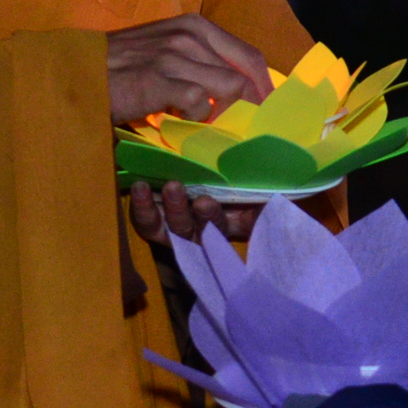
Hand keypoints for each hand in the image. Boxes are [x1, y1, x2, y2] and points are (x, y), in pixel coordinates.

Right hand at [107, 14, 270, 127]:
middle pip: (245, 73)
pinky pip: (200, 101)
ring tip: (207, 126)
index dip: (264, 85)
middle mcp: (189, 34)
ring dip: (223, 113)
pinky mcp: (159, 78)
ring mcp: (175, 55)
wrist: (76, 70)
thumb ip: (198, 62)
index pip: (248, 55)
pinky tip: (180, 121)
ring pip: (228, 88)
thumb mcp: (164, 51)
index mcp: (194, 25)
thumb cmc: (120, 66)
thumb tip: (234, 91)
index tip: (268, 109)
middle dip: (254, 104)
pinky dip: (197, 117)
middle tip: (250, 128)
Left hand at [128, 179, 258, 246]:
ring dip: (152, 210)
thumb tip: (270, 202)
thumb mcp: (261, 198)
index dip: (211, 219)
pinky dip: (139, 206)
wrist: (231, 173)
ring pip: (162, 228)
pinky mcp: (159, 218)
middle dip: (179, 211)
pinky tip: (137, 186)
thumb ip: (265, 206)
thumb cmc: (251, 188)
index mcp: (228, 227)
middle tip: (174, 187)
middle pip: (187, 230)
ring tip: (143, 187)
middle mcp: (202, 233)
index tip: (205, 202)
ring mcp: (178, 227)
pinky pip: (147, 221)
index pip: (218, 230)